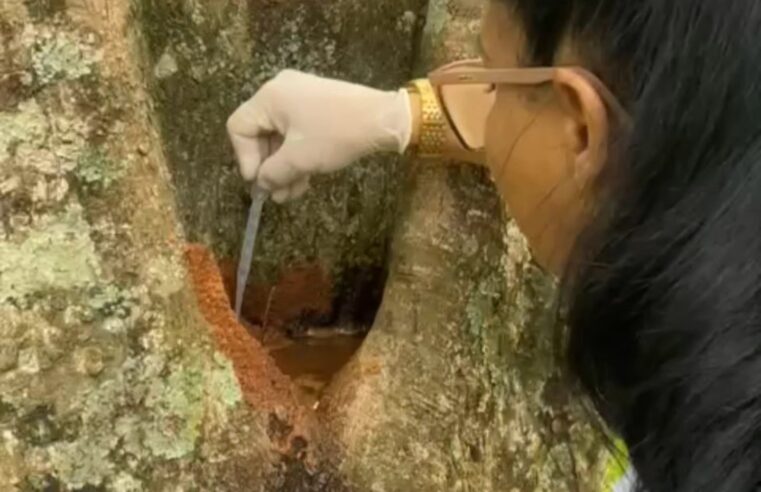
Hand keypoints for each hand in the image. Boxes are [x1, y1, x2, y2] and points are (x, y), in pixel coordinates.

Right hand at [227, 70, 411, 202]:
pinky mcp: (318, 107)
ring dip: (284, 167)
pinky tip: (303, 181)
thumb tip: (261, 184)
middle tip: (276, 194)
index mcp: (270, 97)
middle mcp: (281, 91)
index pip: (239, 127)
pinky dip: (298, 156)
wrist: (383, 119)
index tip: (259, 182)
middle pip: (260, 133)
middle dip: (268, 167)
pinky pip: (297, 133)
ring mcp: (301, 97)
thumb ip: (272, 173)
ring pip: (281, 137)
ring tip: (290, 194)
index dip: (244, 158)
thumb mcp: (300, 159)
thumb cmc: (337, 135)